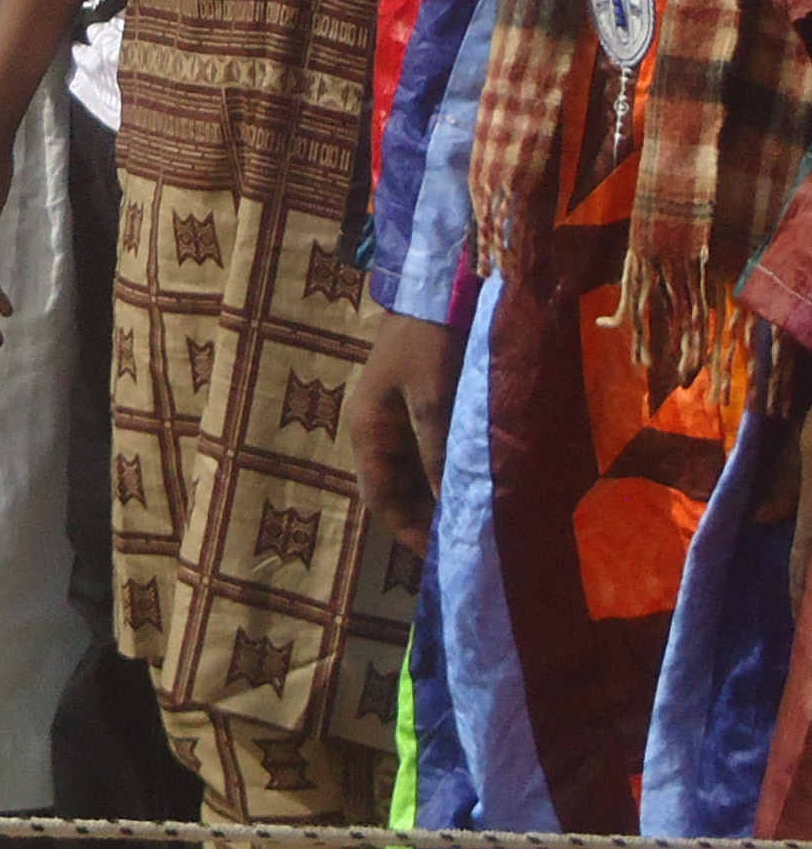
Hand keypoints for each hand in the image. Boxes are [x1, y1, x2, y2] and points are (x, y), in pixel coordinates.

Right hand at [350, 311, 460, 549]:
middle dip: (428, 520)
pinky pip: (431, 454)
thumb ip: (438, 454)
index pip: (381, 500)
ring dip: (440, 498)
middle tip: (470, 544)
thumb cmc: (427, 342)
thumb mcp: (434, 399)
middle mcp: (377, 432)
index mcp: (369, 432)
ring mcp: (397, 419)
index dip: (408, 533)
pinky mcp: (419, 408)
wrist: (433, 288)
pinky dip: (450, 474)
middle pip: (397, 491)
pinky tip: (477, 484)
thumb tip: (447, 508)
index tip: (444, 560)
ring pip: (416, 475)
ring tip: (479, 521)